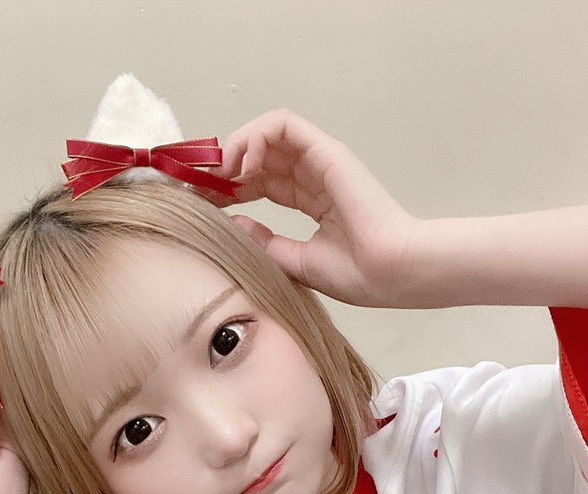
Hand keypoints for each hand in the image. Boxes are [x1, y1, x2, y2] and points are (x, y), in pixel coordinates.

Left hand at [218, 110, 419, 306]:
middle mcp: (315, 176)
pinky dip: (256, 136)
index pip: (261, 181)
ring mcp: (321, 161)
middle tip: (196, 185)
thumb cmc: (356, 274)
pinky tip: (242, 165)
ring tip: (218, 174)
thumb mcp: (295, 261)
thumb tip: (234, 224)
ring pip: (267, 133)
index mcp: (312, 201)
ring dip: (235, 147)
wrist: (391, 272)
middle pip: (260, 156)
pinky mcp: (326, 151)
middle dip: (223, 166)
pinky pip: (283, 125)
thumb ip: (265, 242)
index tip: (202, 202)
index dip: (228, 187)